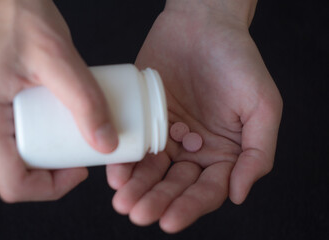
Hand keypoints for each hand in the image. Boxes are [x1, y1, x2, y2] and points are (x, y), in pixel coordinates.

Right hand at [0, 0, 117, 201]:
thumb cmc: (12, 12)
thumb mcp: (57, 57)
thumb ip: (85, 101)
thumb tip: (106, 142)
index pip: (14, 184)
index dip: (53, 187)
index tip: (80, 168)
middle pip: (14, 172)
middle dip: (52, 170)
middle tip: (80, 147)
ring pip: (11, 156)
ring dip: (44, 153)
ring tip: (70, 131)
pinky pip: (7, 135)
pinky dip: (35, 135)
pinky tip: (54, 117)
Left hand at [106, 0, 281, 232]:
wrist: (203, 24)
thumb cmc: (238, 61)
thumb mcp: (262, 106)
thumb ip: (256, 153)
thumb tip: (238, 194)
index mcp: (224, 153)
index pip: (207, 190)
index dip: (190, 207)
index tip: (169, 221)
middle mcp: (194, 149)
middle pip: (175, 185)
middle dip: (158, 201)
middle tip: (140, 214)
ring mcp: (168, 135)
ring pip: (152, 171)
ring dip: (137, 188)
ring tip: (124, 202)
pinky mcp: (146, 118)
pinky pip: (135, 144)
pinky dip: (125, 160)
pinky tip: (116, 174)